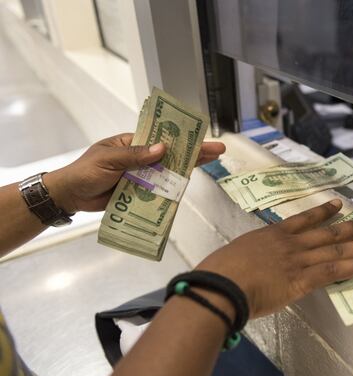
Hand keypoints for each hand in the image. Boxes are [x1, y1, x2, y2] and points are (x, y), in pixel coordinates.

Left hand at [44, 133, 225, 212]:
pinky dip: (171, 192)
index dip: (183, 138)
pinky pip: (158, 192)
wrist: (69, 196)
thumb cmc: (84, 172)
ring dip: (187, 172)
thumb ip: (135, 156)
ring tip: (210, 167)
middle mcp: (140, 159)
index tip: (201, 136)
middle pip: (171, 156)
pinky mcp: (138, 194)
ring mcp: (140, 177)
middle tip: (218, 152)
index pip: (162, 139)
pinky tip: (187, 189)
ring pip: (168, 174)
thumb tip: (162, 149)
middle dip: (194, 153)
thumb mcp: (108, 159)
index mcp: (132, 144)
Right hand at [195, 199, 352, 317]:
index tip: (338, 204)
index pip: (303, 220)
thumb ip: (252, 257)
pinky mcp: (302, 279)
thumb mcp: (235, 256)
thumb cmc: (219, 273)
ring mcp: (298, 259)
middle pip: (329, 233)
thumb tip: (255, 263)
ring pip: (338, 250)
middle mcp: (290, 243)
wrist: (220, 286)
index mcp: (272, 235)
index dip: (323, 212)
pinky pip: (335, 271)